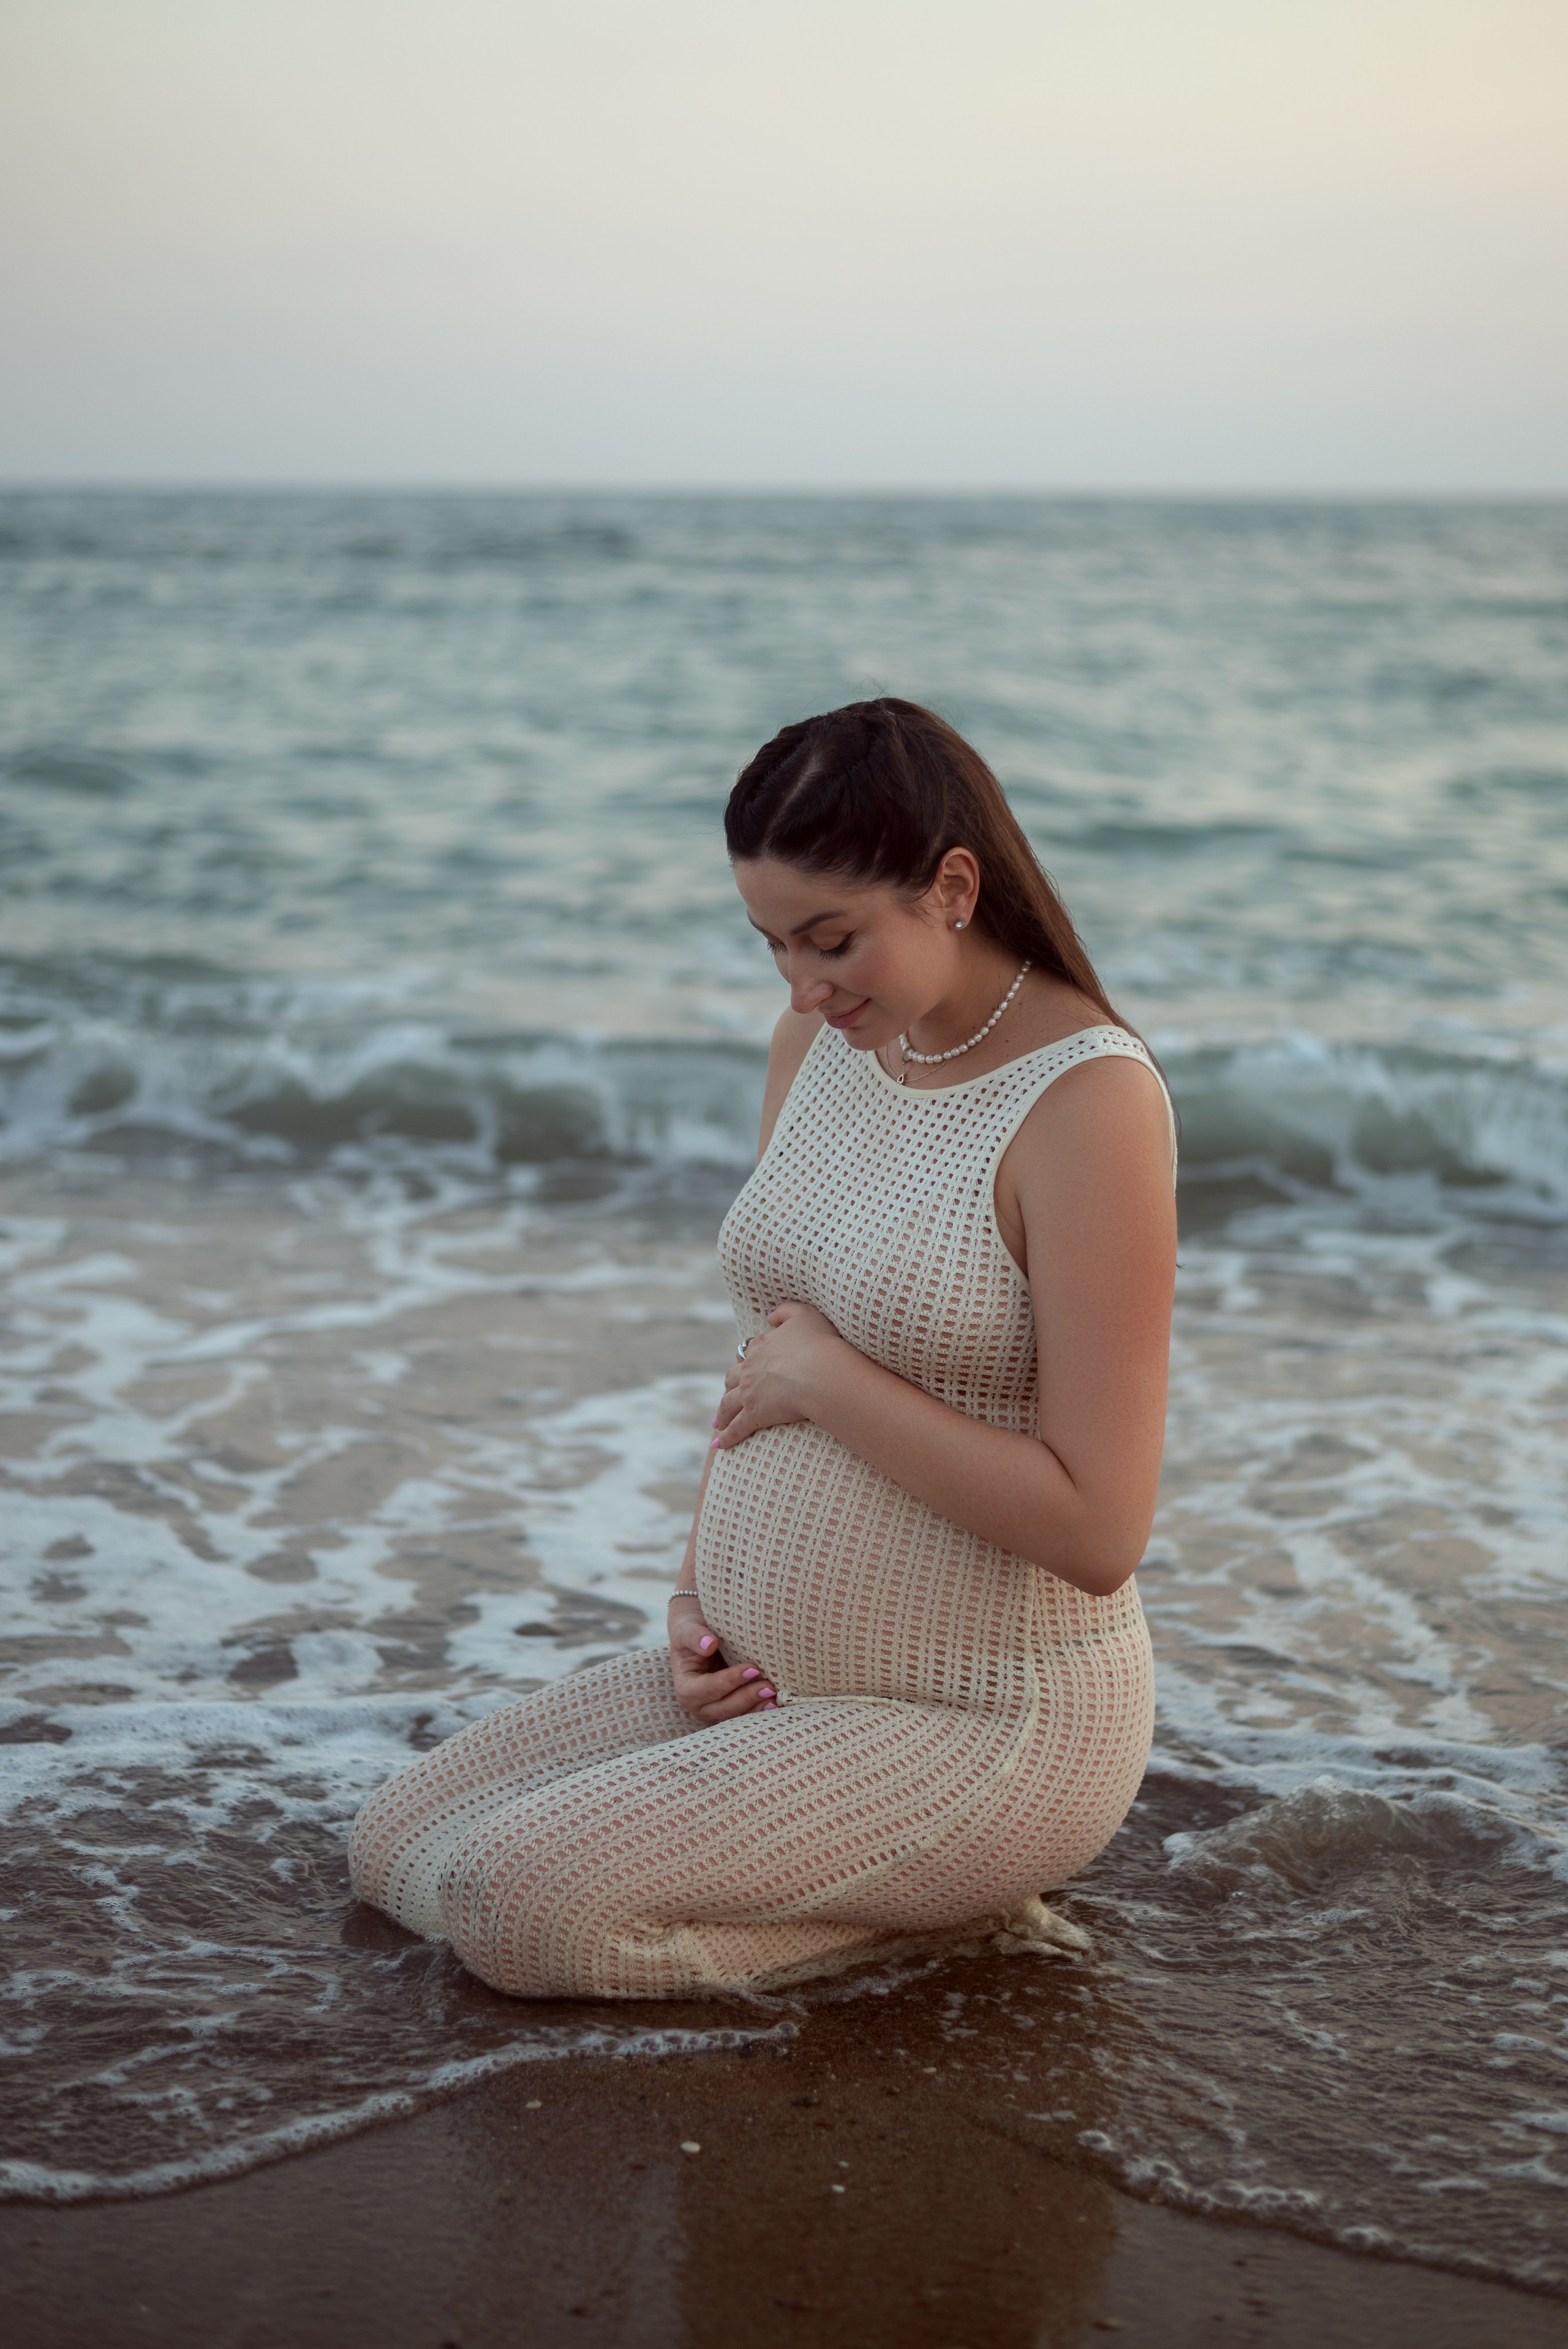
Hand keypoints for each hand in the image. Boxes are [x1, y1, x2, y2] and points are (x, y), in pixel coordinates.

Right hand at [668, 1600, 775, 1723]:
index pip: (708, 1688)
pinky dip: (759, 1709)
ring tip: (775, 1697)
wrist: (699, 1635)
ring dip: (756, 1708)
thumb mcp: (687, 1628)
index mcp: (685, 1687)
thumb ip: (694, 1636)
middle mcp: (698, 1704)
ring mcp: (714, 1709)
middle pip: (724, 1708)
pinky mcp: (728, 1708)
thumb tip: (709, 1644)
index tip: (753, 1669)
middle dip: (747, 1698)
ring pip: (736, 1716)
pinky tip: (775, 1702)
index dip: (730, 1680)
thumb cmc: (691, 1630)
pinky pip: (744, 1713)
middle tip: (769, 1686)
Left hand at [712, 1301, 843, 1451]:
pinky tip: (718, 1445)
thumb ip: (786, 1311)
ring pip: (728, 1404)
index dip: (748, 1358)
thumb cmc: (819, 1343)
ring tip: (717, 1422)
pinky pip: (736, 1429)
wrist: (819, 1372)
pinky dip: (726, 1438)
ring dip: (722, 1413)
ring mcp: (749, 1392)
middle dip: (729, 1386)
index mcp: (763, 1346)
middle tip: (727, 1395)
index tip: (747, 1364)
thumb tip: (769, 1315)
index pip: (750, 1352)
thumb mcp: (805, 1315)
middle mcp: (751, 1369)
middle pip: (732, 1378)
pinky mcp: (754, 1414)